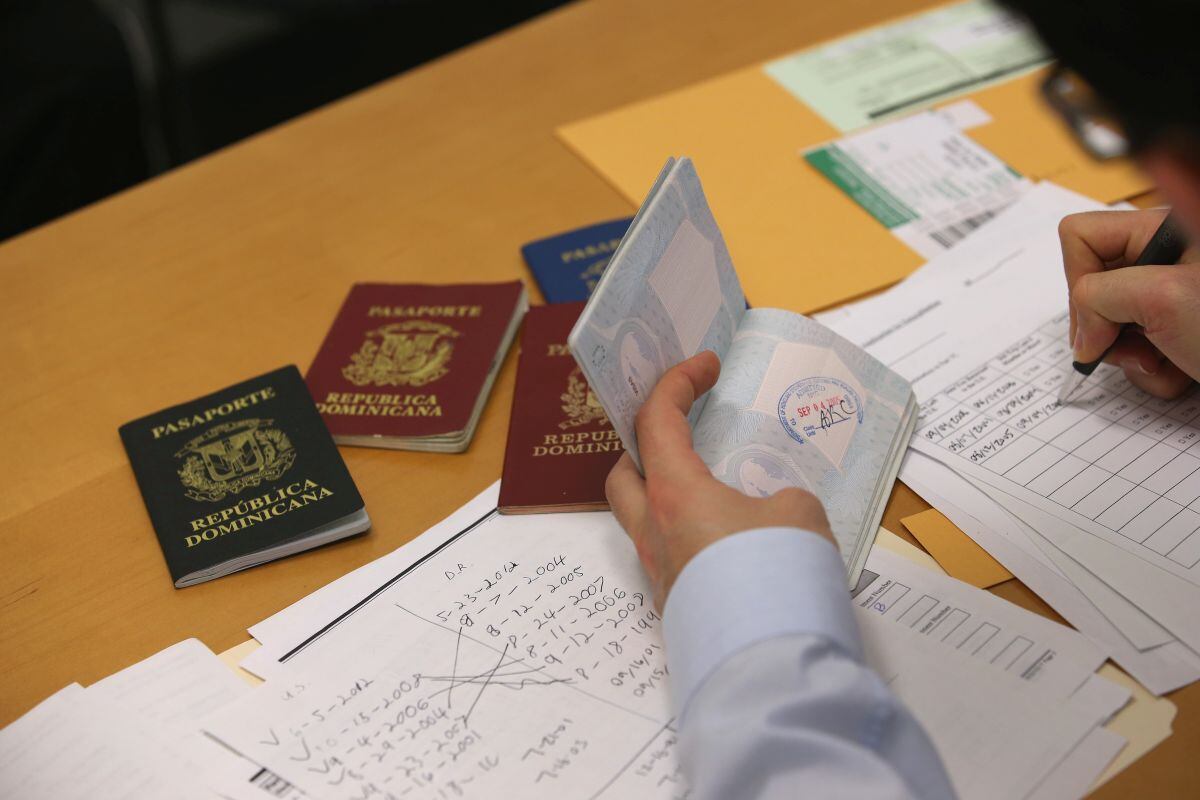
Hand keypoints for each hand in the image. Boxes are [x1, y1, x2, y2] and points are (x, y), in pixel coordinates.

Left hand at [605, 351, 832, 609]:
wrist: (767, 661)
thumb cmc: (775, 574)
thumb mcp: (798, 514)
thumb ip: (781, 499)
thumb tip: (772, 513)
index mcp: (674, 494)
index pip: (656, 421)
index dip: (676, 383)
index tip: (704, 364)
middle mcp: (654, 533)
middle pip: (624, 475)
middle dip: (645, 446)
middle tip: (680, 433)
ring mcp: (661, 574)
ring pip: (644, 521)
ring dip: (668, 496)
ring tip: (714, 490)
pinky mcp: (678, 607)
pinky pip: (673, 557)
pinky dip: (693, 537)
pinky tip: (732, 543)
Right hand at [1060, 209, 1199, 397]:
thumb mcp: (1162, 298)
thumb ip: (1098, 299)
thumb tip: (1082, 336)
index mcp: (1164, 230)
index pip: (1081, 236)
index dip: (1077, 280)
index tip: (1100, 320)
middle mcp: (1167, 259)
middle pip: (1094, 286)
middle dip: (1108, 328)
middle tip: (1141, 345)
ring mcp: (1175, 298)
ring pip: (1115, 327)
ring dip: (1134, 358)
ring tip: (1172, 363)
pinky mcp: (1183, 332)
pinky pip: (1142, 353)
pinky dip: (1156, 373)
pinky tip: (1186, 373)